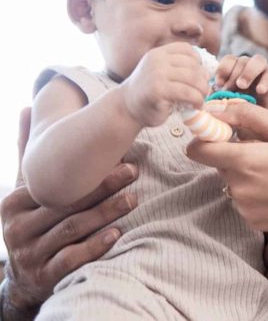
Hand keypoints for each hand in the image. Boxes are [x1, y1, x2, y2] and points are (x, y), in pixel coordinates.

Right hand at [1, 108, 137, 317]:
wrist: (24, 280)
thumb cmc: (33, 223)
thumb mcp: (26, 191)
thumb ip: (28, 154)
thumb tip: (25, 107)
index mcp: (13, 204)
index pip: (54, 185)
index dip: (86, 171)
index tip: (118, 155)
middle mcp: (17, 230)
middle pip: (66, 204)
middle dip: (102, 187)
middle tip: (133, 171)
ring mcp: (30, 255)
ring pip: (72, 230)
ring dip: (105, 213)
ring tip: (133, 199)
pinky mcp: (45, 277)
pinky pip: (71, 260)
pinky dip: (95, 247)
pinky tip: (117, 235)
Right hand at [122, 42, 209, 126]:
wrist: (127, 107)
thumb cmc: (150, 92)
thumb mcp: (161, 72)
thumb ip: (178, 67)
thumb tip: (208, 71)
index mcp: (159, 53)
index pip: (187, 49)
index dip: (198, 62)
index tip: (199, 75)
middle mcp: (157, 60)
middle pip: (193, 65)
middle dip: (203, 80)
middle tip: (204, 92)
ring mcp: (157, 74)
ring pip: (193, 78)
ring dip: (202, 91)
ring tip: (201, 100)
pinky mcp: (158, 90)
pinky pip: (187, 92)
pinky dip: (197, 100)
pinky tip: (196, 106)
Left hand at [186, 101, 267, 232]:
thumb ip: (247, 116)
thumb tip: (216, 108)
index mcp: (245, 161)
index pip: (198, 150)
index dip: (206, 136)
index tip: (222, 130)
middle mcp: (240, 189)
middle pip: (219, 163)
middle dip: (235, 152)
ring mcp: (247, 209)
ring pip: (232, 181)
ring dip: (247, 172)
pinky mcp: (256, 223)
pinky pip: (245, 199)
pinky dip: (257, 191)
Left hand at [215, 54, 267, 111]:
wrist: (260, 113)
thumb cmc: (240, 105)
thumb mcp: (226, 100)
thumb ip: (217, 96)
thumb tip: (209, 97)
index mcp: (234, 67)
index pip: (228, 60)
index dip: (222, 70)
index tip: (218, 84)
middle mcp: (248, 64)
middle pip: (241, 60)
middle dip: (233, 76)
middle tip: (229, 90)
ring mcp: (261, 70)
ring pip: (257, 61)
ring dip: (247, 73)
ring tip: (242, 86)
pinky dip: (264, 82)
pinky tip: (260, 91)